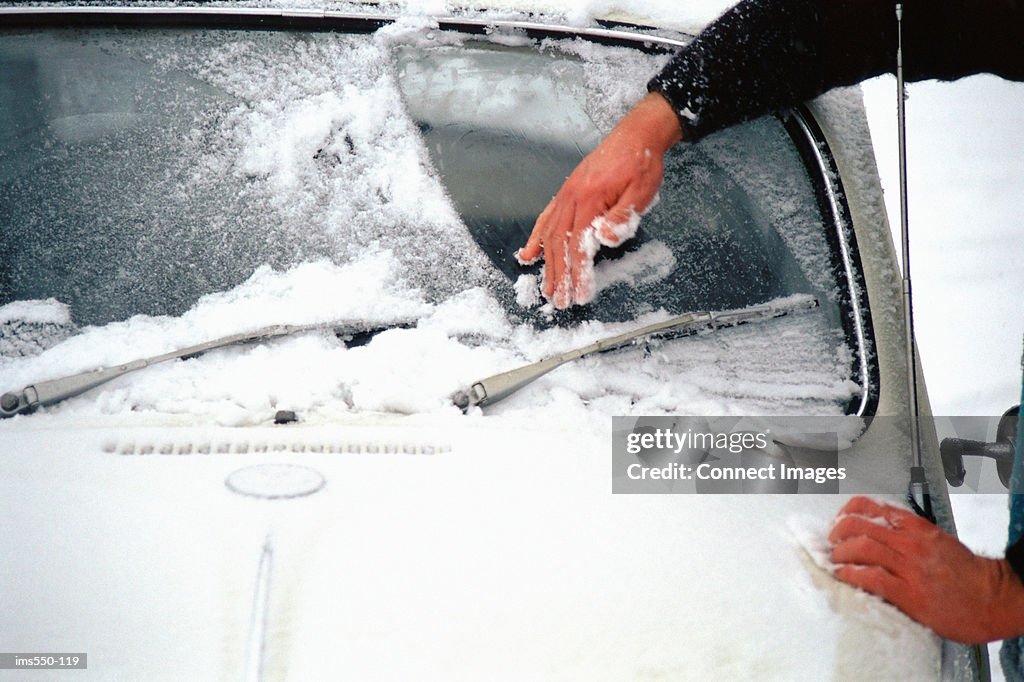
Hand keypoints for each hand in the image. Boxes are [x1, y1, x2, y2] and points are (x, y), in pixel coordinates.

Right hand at [518, 92, 682, 308]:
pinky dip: (537, 238)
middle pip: (559, 244)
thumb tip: (603, 237)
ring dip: (548, 264)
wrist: (635, 134)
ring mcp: (566, 194)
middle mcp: (572, 197)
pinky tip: (530, 254)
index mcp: (590, 198)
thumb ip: (623, 215)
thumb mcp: (642, 190)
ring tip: (547, 288)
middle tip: (560, 302)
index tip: (580, 294)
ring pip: (550, 234)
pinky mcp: (567, 193)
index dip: (578, 272)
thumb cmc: (641, 163)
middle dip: (559, 276)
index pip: (580, 244)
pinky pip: (547, 218)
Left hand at [829, 496, 1023, 643]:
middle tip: (831, 542)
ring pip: (862, 548)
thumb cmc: (969, 575)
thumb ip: (910, 535)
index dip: (849, 510)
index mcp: (918, 529)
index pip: (875, 507)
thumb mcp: (939, 542)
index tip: (839, 517)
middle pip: (860, 526)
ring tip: (835, 560)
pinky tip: (845, 575)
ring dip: (840, 553)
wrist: (994, 599)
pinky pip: (871, 578)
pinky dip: (851, 575)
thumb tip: (881, 534)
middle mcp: (911, 544)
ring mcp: (909, 568)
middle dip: (838, 532)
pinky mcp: (909, 594)